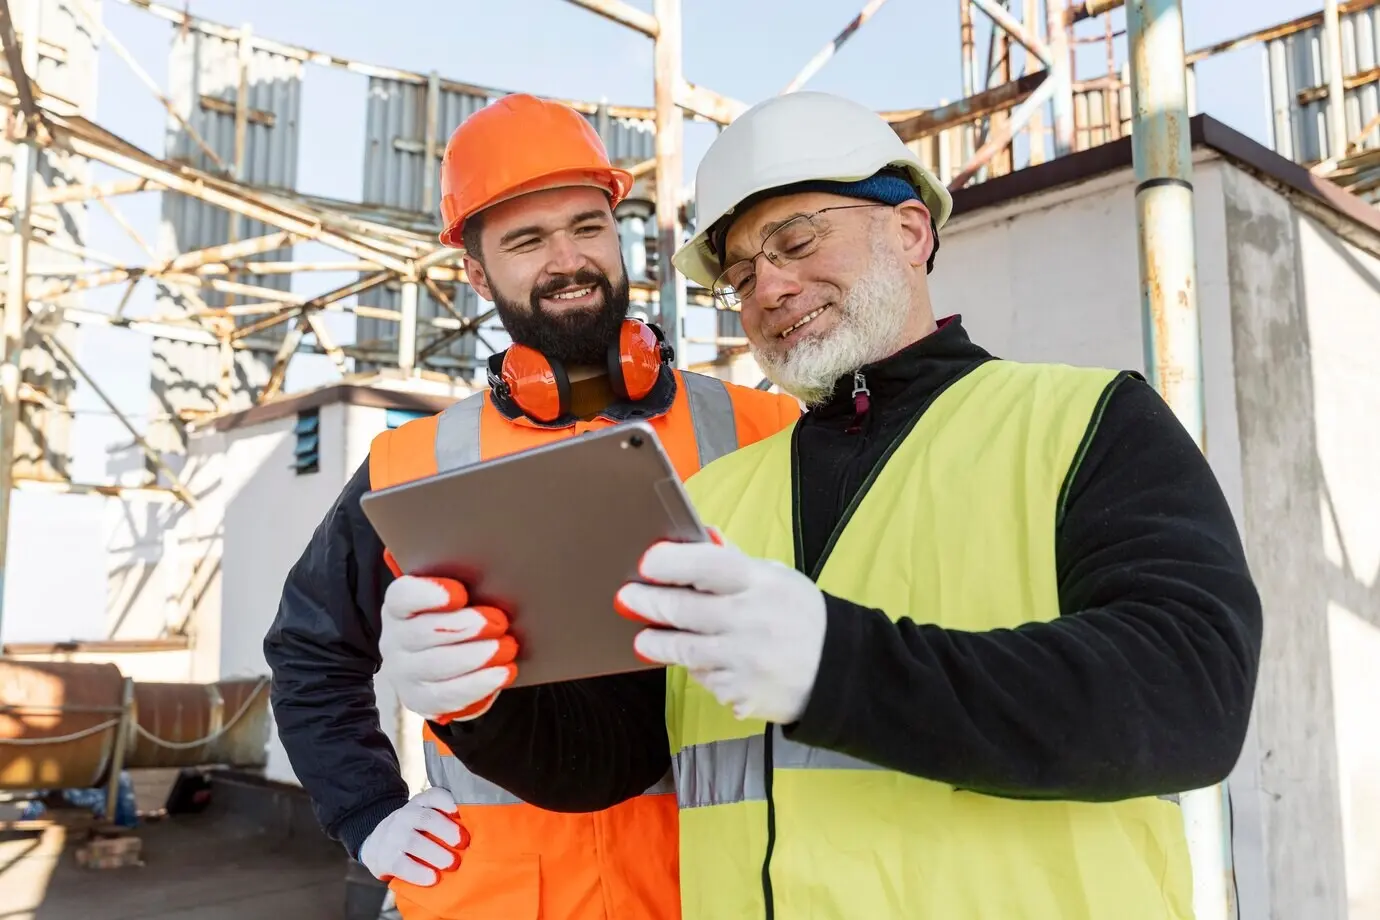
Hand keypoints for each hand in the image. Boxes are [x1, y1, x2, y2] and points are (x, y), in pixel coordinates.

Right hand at [358, 787, 468, 886]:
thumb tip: (483, 830)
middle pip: (426, 818)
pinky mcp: (384, 858)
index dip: (448, 802)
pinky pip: (401, 864)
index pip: (434, 796)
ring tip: (452, 864)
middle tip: (463, 843)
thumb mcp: (427, 817)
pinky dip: (418, 872)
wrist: (377, 844)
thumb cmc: (416, 831)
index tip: (460, 812)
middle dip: (446, 830)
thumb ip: (448, 819)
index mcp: (421, 803)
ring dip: (435, 853)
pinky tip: (432, 878)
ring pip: (413, 842)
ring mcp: (393, 836)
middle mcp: (406, 815)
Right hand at [378, 574, 518, 722]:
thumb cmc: (454, 617)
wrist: (445, 659)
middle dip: (465, 626)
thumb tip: (495, 576)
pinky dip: (478, 684)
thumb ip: (465, 585)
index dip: (429, 594)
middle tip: (499, 622)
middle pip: (423, 632)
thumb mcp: (454, 597)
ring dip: (475, 657)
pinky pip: (446, 696)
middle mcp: (394, 639)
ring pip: (436, 666)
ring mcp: (403, 673)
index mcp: (398, 606)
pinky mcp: (418, 700)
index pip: (403, 596)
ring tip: (507, 648)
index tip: (460, 593)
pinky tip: (503, 673)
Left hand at [614, 531, 826, 723]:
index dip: (673, 562)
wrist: (837, 672)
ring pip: (686, 651)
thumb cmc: (801, 617)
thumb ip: (733, 561)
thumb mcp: (776, 578)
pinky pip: (704, 678)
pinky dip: (697, 669)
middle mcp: (751, 621)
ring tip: (643, 639)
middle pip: (686, 610)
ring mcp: (744, 661)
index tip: (648, 561)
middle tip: (626, 598)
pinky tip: (700, 661)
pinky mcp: (739, 693)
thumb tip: (701, 536)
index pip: (708, 565)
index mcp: (760, 583)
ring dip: (658, 642)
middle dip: (650, 603)